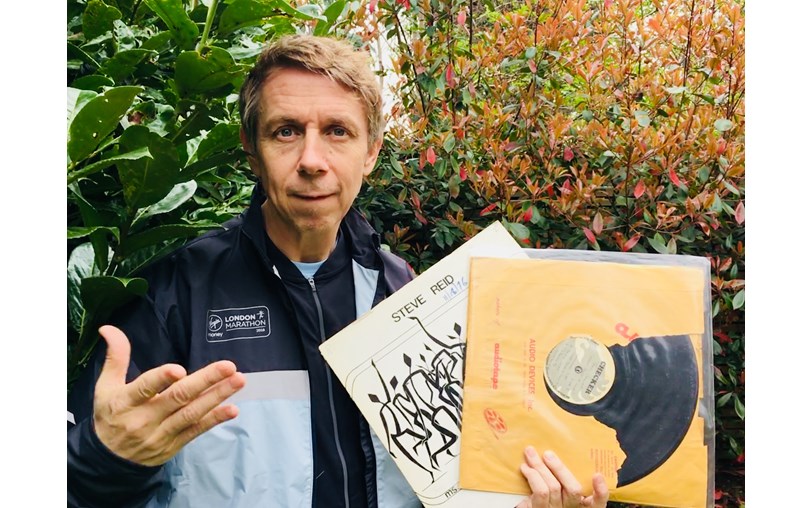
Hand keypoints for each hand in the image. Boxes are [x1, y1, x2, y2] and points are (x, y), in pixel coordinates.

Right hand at [92, 325, 245, 465]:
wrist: (108, 463)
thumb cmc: (110, 416)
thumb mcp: (105, 387)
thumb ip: (116, 357)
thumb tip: (108, 328)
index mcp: (125, 402)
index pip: (144, 388)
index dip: (161, 379)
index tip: (179, 370)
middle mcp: (144, 419)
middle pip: (177, 398)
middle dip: (205, 381)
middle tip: (228, 366)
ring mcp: (161, 434)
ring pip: (191, 414)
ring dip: (217, 396)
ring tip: (238, 380)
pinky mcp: (174, 445)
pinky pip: (196, 431)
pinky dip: (215, 420)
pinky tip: (232, 409)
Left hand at [517, 446, 608, 507]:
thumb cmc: (539, 496)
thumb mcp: (554, 489)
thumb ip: (562, 477)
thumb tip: (556, 454)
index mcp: (578, 504)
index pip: (597, 503)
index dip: (601, 492)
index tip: (597, 475)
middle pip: (574, 490)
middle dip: (559, 468)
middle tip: (548, 454)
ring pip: (554, 487)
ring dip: (540, 467)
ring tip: (530, 455)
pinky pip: (541, 491)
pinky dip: (532, 476)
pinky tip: (526, 469)